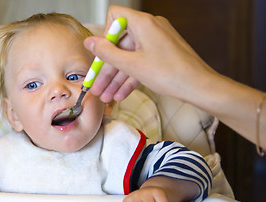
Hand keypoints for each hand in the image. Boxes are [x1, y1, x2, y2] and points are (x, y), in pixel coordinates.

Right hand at [84, 5, 213, 102]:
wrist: (199, 87)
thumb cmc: (172, 74)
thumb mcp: (132, 65)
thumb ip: (107, 53)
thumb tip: (89, 42)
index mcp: (143, 23)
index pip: (114, 17)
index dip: (105, 36)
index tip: (102, 55)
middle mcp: (150, 29)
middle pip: (120, 44)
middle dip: (107, 69)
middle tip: (97, 87)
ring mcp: (156, 43)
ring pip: (129, 58)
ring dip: (116, 79)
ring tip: (106, 96)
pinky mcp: (161, 56)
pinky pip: (140, 64)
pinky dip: (130, 78)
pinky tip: (120, 95)